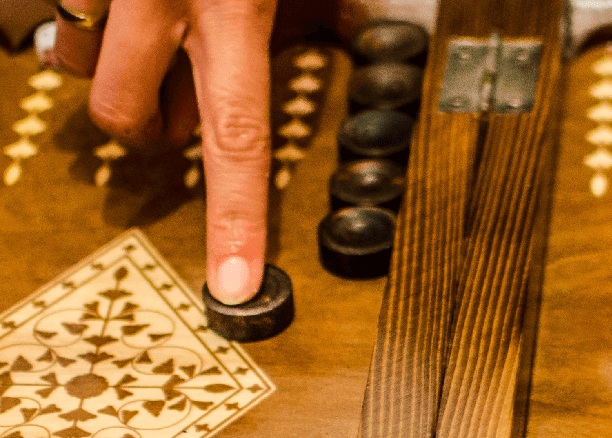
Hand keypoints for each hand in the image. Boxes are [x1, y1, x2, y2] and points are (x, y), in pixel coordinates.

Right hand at [47, 0, 277, 304]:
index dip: (235, 218)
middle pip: (124, 114)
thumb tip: (279, 75)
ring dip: (114, 59)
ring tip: (157, 15)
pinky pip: (67, 12)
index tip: (234, 286)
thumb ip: (303, 22)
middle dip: (145, 121)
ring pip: (80, 62)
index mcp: (239, 8)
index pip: (239, 135)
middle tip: (179, 86)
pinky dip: (95, 15)